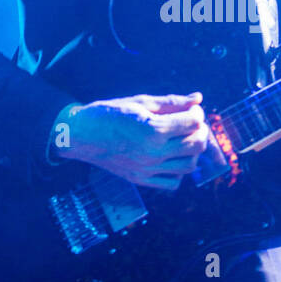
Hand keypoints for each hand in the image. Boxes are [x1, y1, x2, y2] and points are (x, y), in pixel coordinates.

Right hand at [53, 92, 209, 189]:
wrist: (80, 135)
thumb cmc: (109, 113)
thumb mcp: (140, 102)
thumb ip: (172, 102)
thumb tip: (198, 98)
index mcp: (153, 129)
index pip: (194, 123)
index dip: (196, 113)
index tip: (190, 110)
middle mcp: (153, 153)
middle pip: (197, 145)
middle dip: (200, 131)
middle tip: (190, 123)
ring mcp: (147, 169)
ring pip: (189, 166)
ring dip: (192, 151)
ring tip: (182, 139)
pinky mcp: (141, 180)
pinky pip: (173, 182)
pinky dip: (178, 170)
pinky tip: (171, 156)